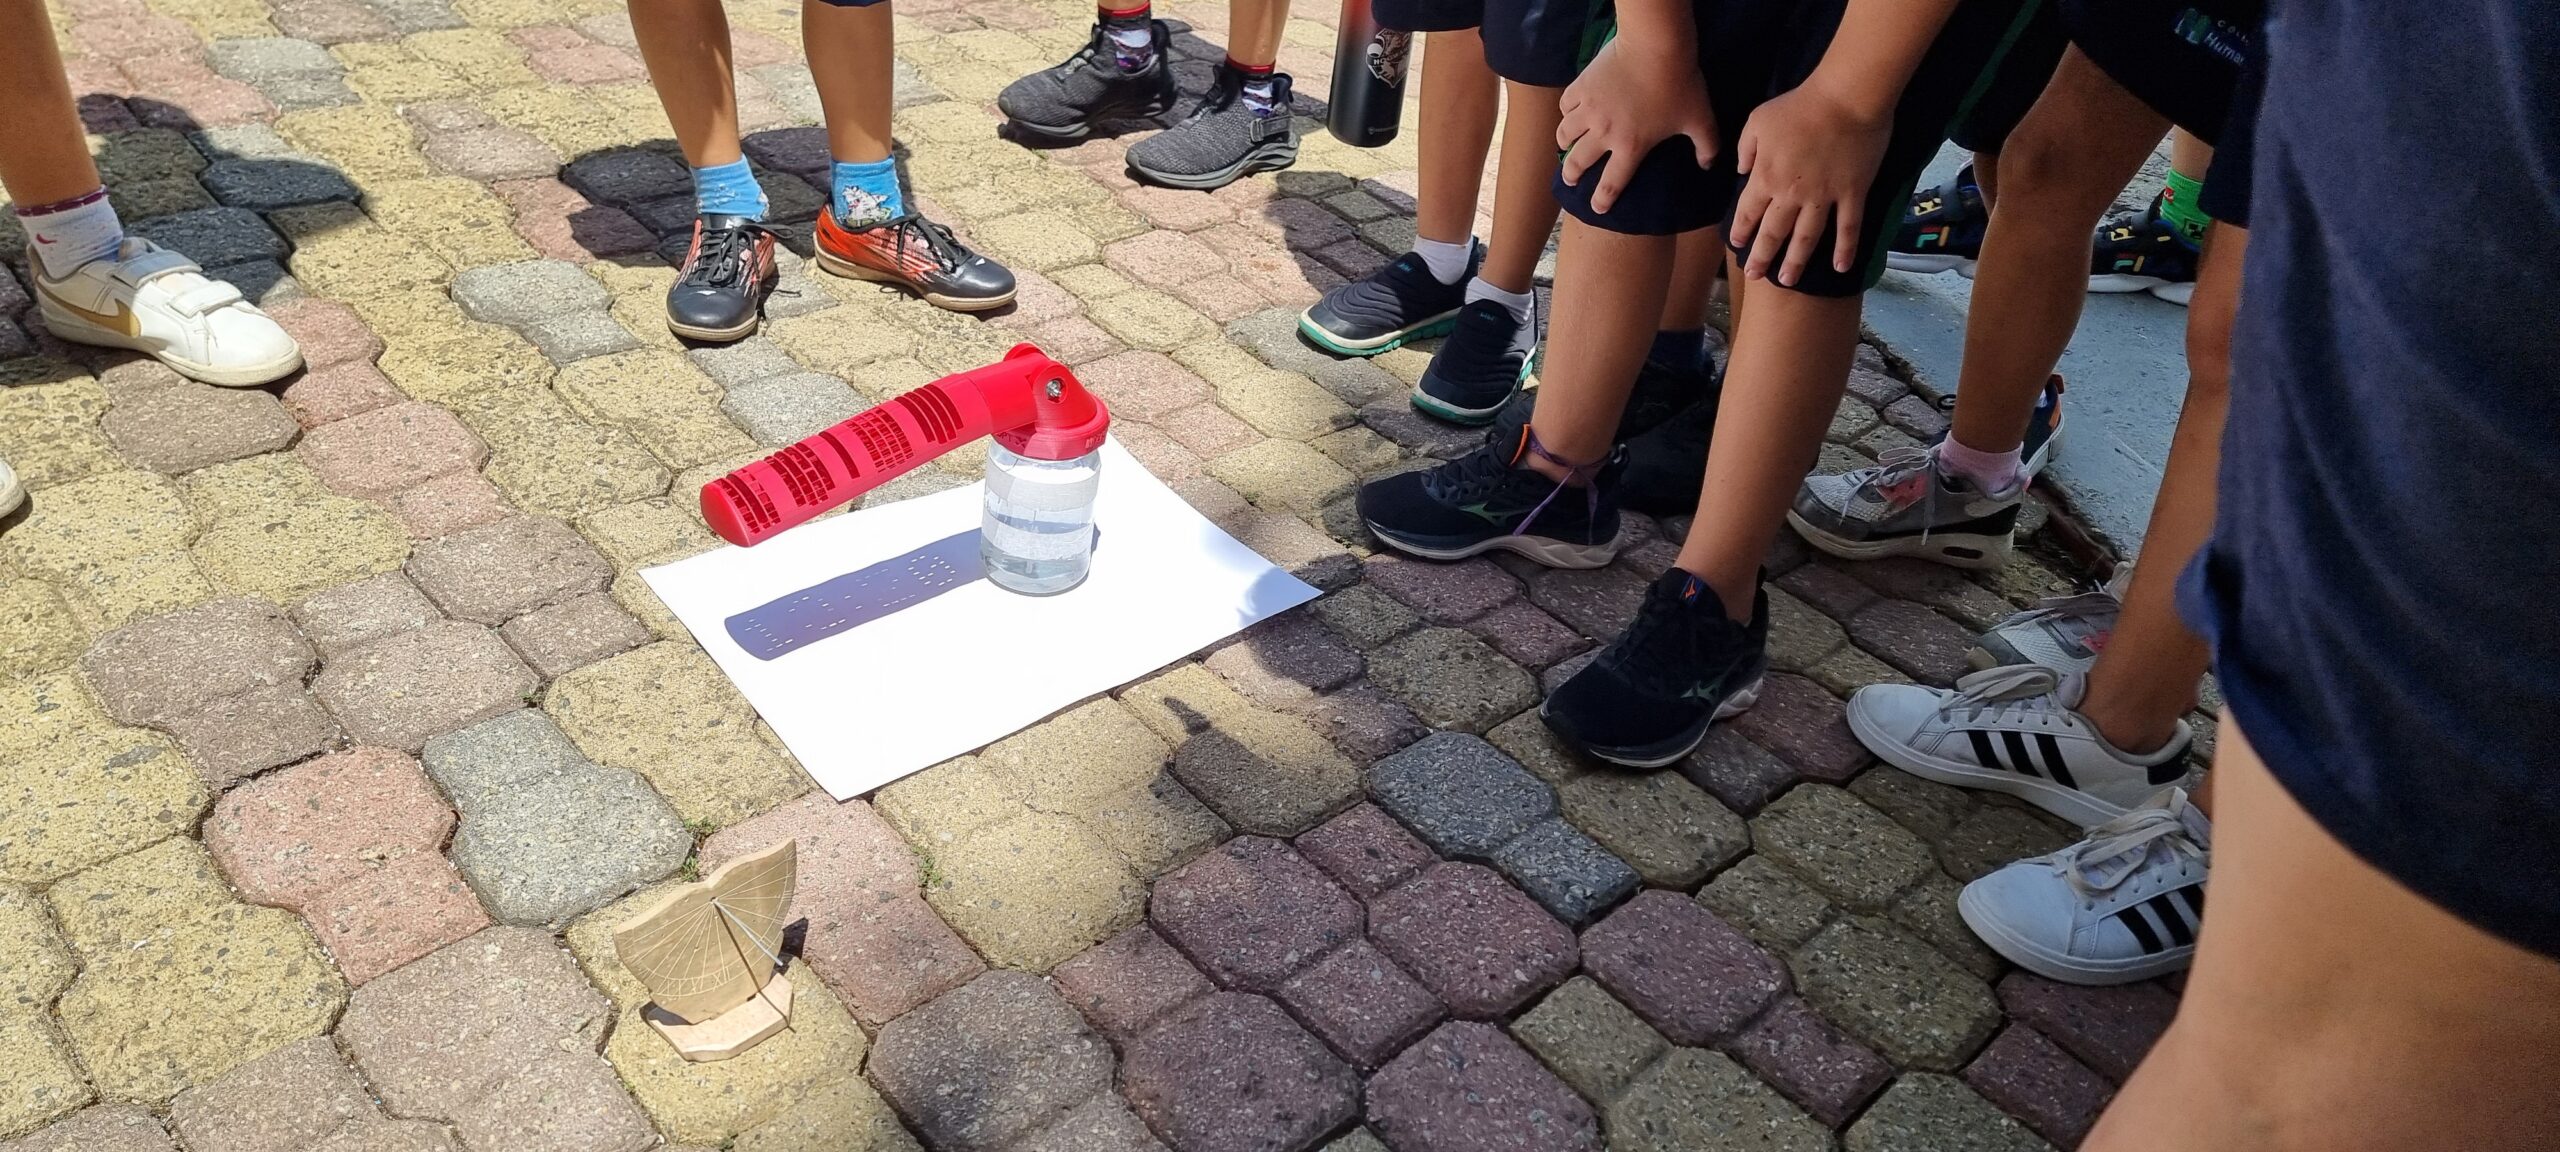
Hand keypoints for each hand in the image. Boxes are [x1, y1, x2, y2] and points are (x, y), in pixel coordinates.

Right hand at [1557, 37, 1716, 214]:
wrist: (1655, 47)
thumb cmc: (1679, 84)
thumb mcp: (1700, 119)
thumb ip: (1707, 146)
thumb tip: (1708, 165)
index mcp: (1630, 146)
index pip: (1612, 183)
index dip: (1603, 200)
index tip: (1597, 208)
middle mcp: (1603, 133)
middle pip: (1578, 162)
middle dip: (1572, 175)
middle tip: (1570, 180)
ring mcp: (1589, 110)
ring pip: (1565, 134)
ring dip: (1564, 143)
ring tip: (1565, 145)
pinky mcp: (1582, 87)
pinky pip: (1565, 105)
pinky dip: (1566, 112)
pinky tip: (1569, 112)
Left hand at [1730, 80, 1891, 285]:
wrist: (1845, 98)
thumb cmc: (1799, 105)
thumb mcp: (1758, 121)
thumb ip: (1745, 148)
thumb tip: (1742, 171)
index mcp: (1766, 177)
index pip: (1749, 212)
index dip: (1742, 231)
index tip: (1737, 246)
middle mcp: (1792, 195)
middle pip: (1774, 232)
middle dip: (1762, 257)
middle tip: (1756, 275)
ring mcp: (1824, 197)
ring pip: (1807, 238)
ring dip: (1796, 261)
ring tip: (1788, 280)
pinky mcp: (1853, 194)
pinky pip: (1849, 228)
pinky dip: (1846, 249)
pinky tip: (1841, 268)